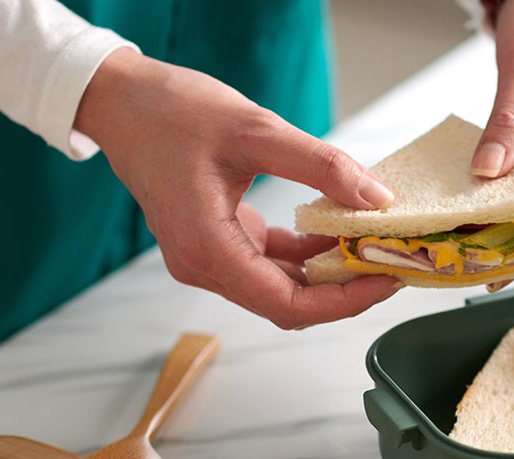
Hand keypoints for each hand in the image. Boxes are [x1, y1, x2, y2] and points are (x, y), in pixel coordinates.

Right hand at [74, 48, 400, 328]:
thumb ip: (320, 167)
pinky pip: (271, 265)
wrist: (122, 100)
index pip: (287, 304)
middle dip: (344, 290)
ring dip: (328, 274)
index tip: (385, 281)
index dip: (343, 302)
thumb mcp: (256, 130)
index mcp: (206, 248)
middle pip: (288, 303)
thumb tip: (376, 198)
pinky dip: (306, 256)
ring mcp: (209, 257)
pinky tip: (338, 233)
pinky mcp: (217, 243)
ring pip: (282, 287)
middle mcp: (203, 265)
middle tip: (391, 264)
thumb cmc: (171, 112)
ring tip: (373, 248)